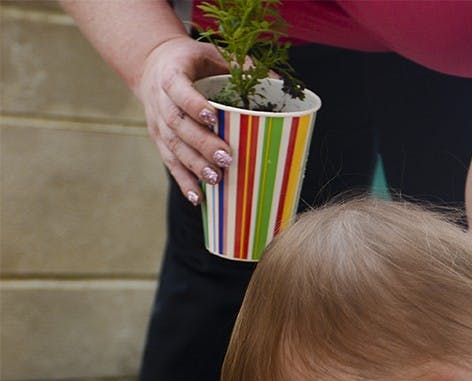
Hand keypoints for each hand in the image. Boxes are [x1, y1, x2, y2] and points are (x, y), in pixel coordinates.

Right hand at [133, 35, 233, 202]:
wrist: (153, 65)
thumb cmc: (193, 62)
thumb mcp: (213, 55)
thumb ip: (242, 67)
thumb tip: (281, 83)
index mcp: (172, 74)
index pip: (179, 89)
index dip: (193, 104)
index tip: (213, 116)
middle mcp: (160, 100)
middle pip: (178, 125)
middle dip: (202, 143)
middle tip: (226, 158)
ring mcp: (158, 123)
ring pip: (174, 147)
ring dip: (195, 166)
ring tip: (216, 179)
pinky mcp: (159, 140)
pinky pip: (170, 163)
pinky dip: (183, 182)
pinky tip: (198, 198)